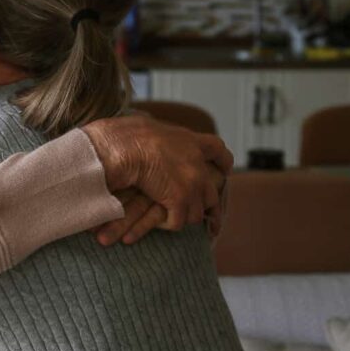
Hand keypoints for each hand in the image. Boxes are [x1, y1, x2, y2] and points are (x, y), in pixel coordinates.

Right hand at [84, 115, 231, 234]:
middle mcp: (197, 164)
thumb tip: (145, 132)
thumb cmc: (125, 135)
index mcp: (189, 141)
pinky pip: (178, 222)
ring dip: (182, 216)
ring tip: (167, 217)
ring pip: (196, 213)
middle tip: (202, 216)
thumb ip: (157, 136)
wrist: (123, 147)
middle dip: (205, 205)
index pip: (217, 150)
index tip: (225, 170)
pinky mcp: (179, 201)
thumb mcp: (147, 127)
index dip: (222, 161)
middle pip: (211, 193)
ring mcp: (191, 184)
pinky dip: (167, 224)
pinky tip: (156, 221)